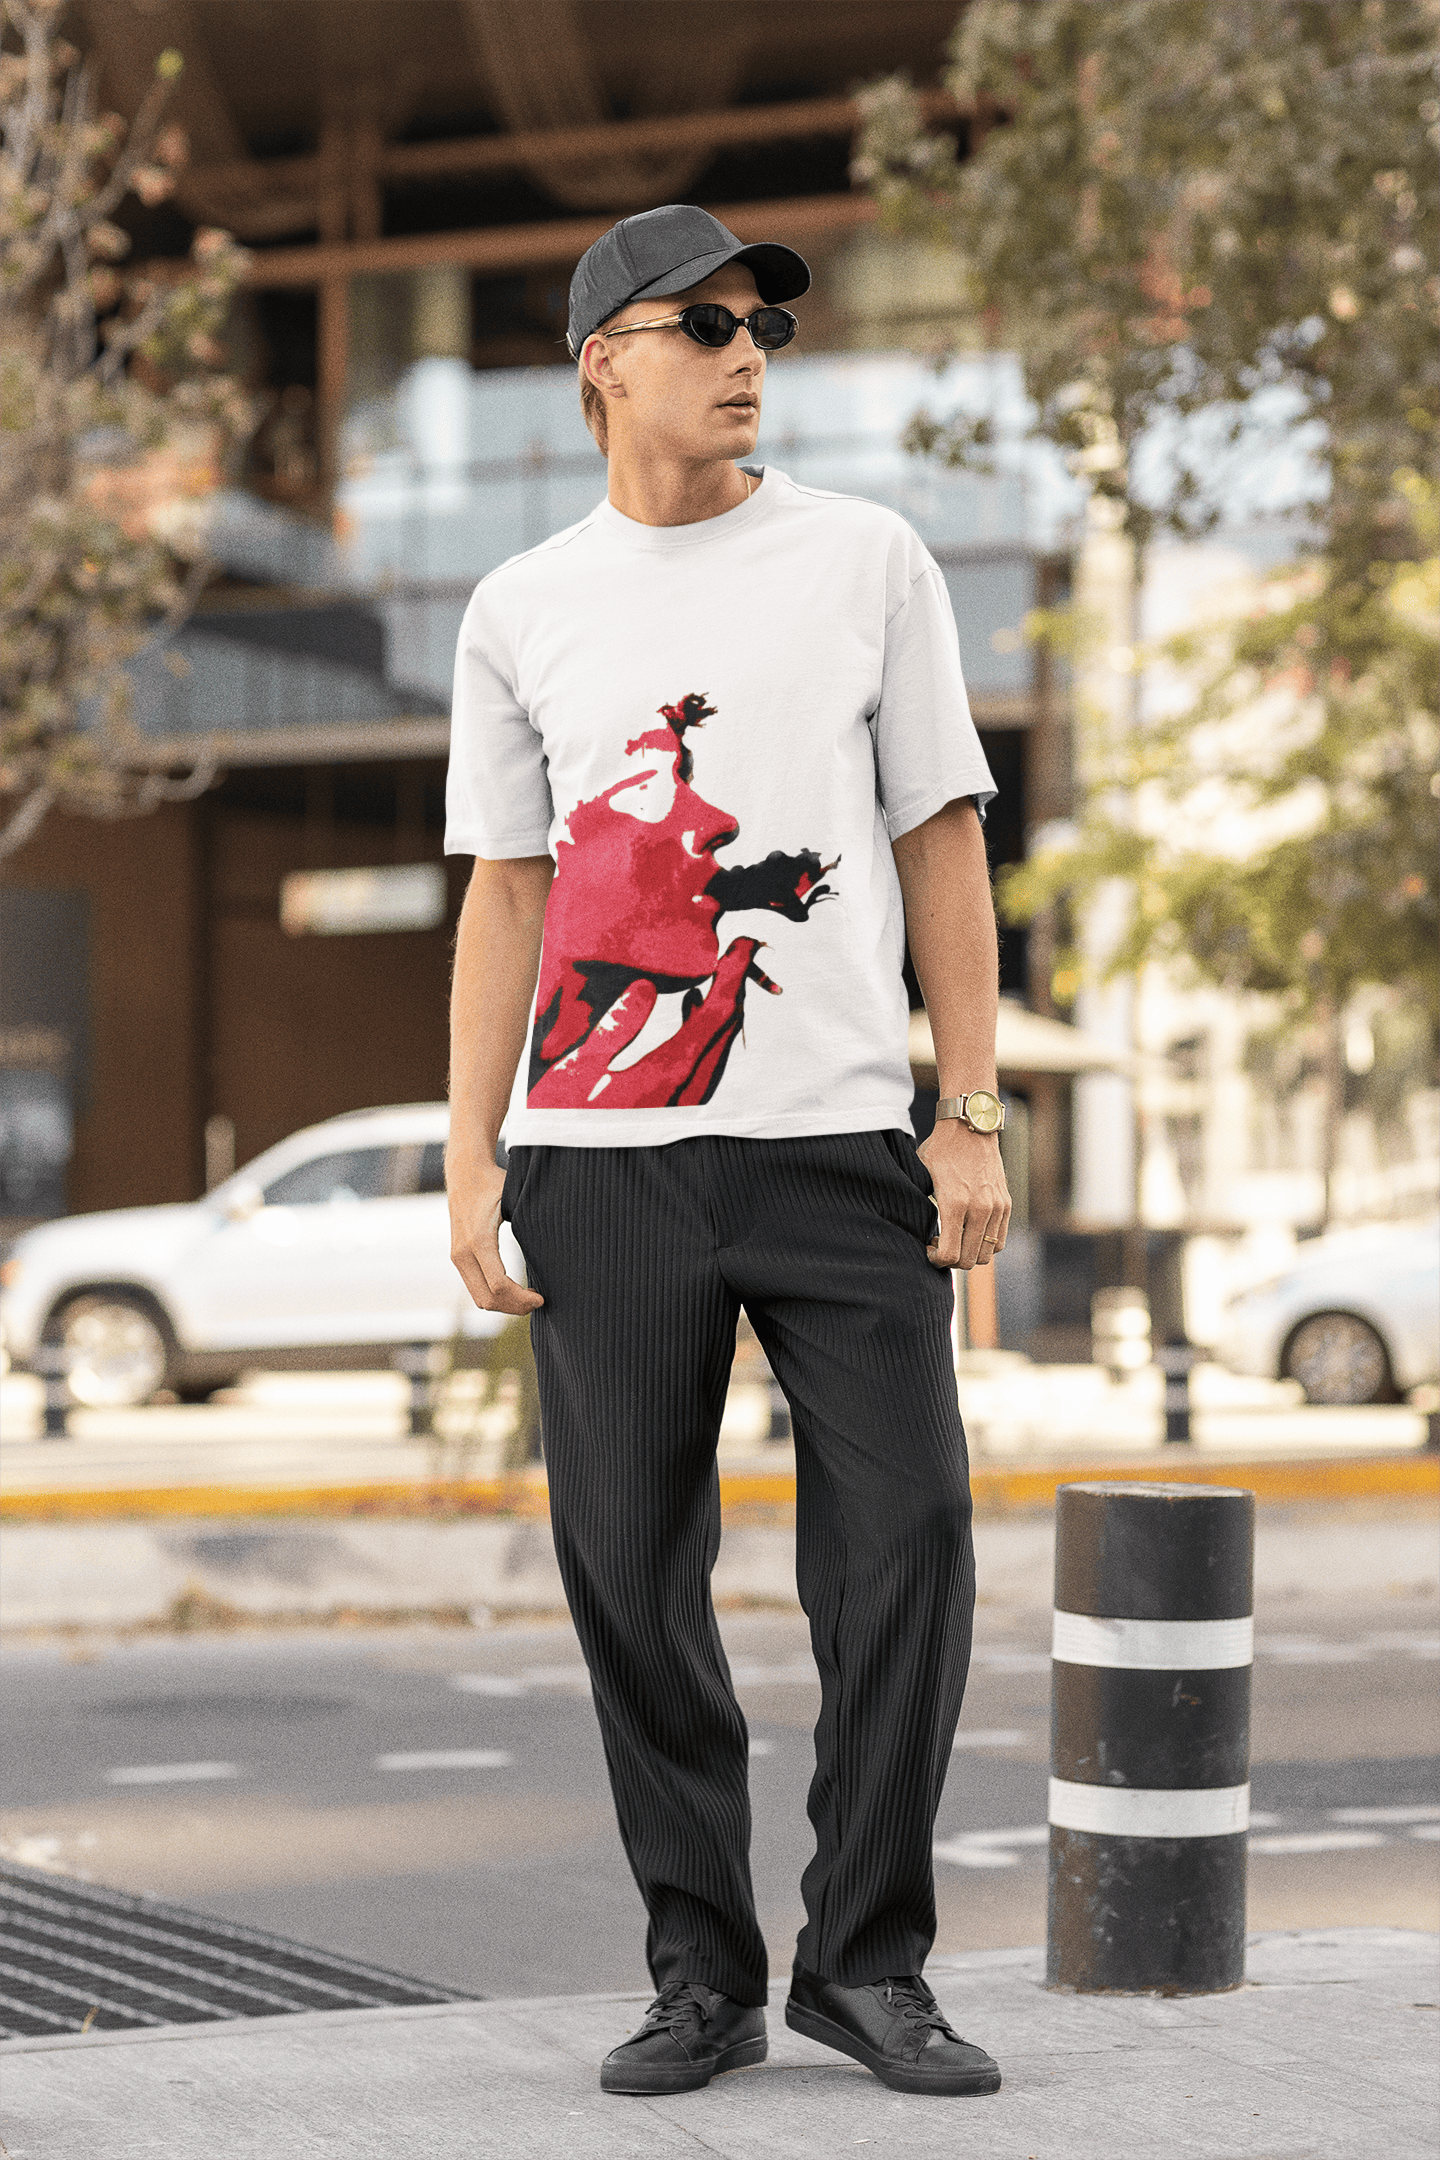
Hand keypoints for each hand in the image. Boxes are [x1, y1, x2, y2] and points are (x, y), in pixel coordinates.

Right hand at [447, 1150, 543, 1314]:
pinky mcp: (458, 1258)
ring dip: (505, 1305)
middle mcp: (463, 1253)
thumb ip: (531, 1222)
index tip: (542, 1297)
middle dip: (514, 1307)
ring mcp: (457, 1257)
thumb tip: (560, 1247)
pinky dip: (494, 1296)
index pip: (499, 1285)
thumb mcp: (515, 1199)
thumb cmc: (494, 1183)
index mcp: (479, 1240)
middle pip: (487, 1299)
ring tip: (529, 1298)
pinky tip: (515, 1290)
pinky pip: (475, 1289)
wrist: (464, 1172)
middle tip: (538, 1302)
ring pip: (479, 1299)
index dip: (521, 1299)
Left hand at [916, 1121, 1011, 1271]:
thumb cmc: (940, 1151)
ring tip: (955, 1238)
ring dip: (970, 1254)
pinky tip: (969, 1232)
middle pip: (969, 1261)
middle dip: (952, 1261)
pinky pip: (999, 1240)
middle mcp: (979, 1209)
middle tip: (939, 1246)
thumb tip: (910, 1230)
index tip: (928, 1249)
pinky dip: (985, 1245)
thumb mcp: (921, 1177)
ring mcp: (996, 1207)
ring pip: (987, 1254)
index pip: (950, 1255)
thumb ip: (920, 1206)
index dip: (936, 1261)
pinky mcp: (1006, 1204)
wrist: (969, 1127)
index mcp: (954, 1204)